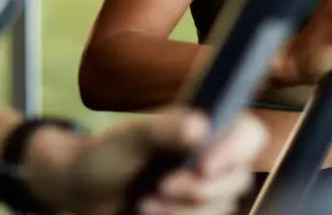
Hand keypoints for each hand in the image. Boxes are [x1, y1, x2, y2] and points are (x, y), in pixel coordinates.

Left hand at [57, 109, 265, 214]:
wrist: (82, 190)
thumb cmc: (105, 155)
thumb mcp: (129, 139)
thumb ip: (163, 129)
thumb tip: (199, 126)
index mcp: (207, 129)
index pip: (249, 134)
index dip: (237, 150)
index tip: (203, 167)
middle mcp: (213, 159)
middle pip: (238, 180)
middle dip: (200, 190)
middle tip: (162, 186)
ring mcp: (204, 192)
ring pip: (221, 209)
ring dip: (183, 212)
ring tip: (145, 203)